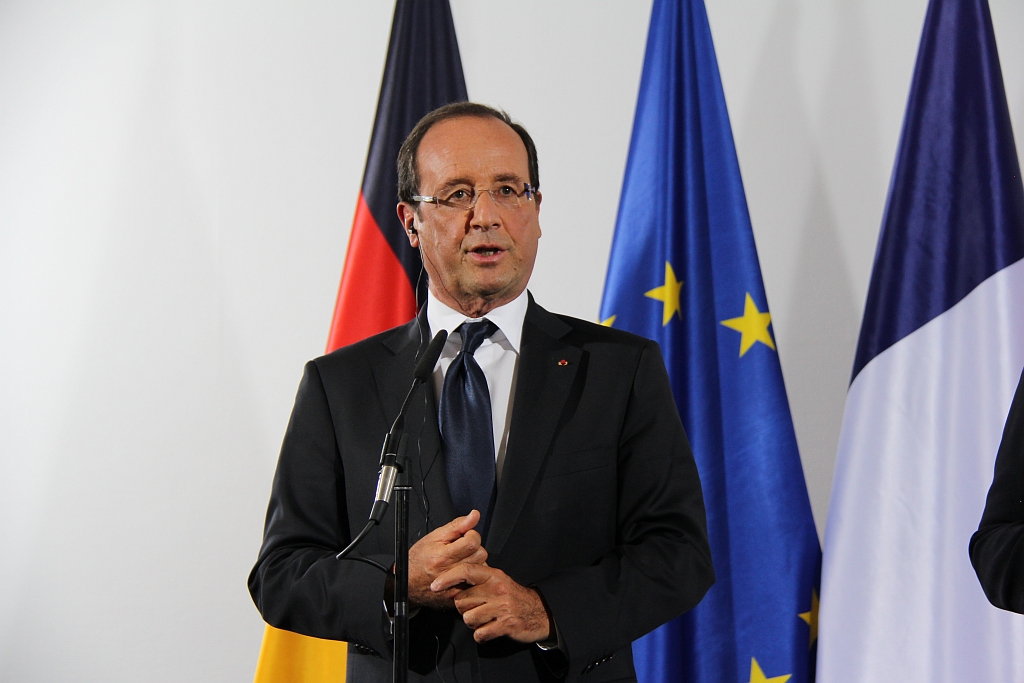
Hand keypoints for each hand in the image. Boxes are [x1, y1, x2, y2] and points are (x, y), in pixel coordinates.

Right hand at [407, 510, 487, 609]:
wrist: (408, 583)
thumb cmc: (419, 559)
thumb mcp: (435, 536)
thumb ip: (457, 525)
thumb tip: (475, 515)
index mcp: (442, 556)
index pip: (472, 542)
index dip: (471, 535)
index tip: (465, 536)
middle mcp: (449, 573)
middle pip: (480, 554)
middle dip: (474, 548)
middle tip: (461, 549)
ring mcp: (454, 587)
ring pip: (482, 568)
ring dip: (475, 562)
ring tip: (461, 561)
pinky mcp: (458, 597)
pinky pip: (477, 583)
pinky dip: (473, 576)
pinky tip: (463, 573)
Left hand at [432, 564, 551, 643]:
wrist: (540, 612)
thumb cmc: (513, 597)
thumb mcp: (498, 581)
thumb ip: (479, 579)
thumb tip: (453, 578)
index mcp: (494, 576)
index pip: (466, 571)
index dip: (447, 577)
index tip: (435, 585)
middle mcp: (497, 589)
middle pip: (462, 601)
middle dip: (465, 609)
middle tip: (477, 609)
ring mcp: (502, 607)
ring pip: (468, 618)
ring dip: (473, 623)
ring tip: (485, 619)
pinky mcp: (506, 625)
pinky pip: (480, 633)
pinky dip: (482, 635)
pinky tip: (490, 629)